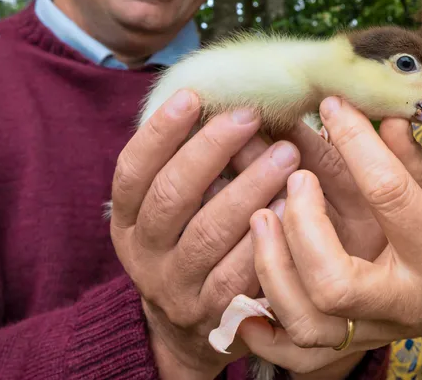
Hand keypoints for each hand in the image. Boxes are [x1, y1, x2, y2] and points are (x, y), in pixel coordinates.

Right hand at [109, 90, 299, 378]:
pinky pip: (239, 275)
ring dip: (249, 188)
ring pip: (208, 234)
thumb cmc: (193, 239)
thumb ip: (191, 159)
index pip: (132, 170)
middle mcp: (144, 253)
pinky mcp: (213, 316)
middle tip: (251, 114)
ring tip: (287, 154)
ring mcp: (175, 288)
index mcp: (128, 219)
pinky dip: (266, 238)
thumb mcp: (176, 205)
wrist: (189, 329)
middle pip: (170, 196)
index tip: (194, 96)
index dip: (160, 132)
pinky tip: (293, 207)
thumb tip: (228, 92)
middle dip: (211, 150)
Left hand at [243, 96, 421, 364]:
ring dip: (272, 270)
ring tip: (260, 217)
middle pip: (334, 285)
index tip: (333, 106)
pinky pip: (297, 355)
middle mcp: (403, 301)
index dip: (357, 146)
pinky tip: (244, 294)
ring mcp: (372, 330)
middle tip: (294, 180)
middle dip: (303, 229)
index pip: (390, 197)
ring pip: (307, 324)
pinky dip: (264, 332)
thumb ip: (418, 166)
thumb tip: (384, 118)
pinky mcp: (349, 345)